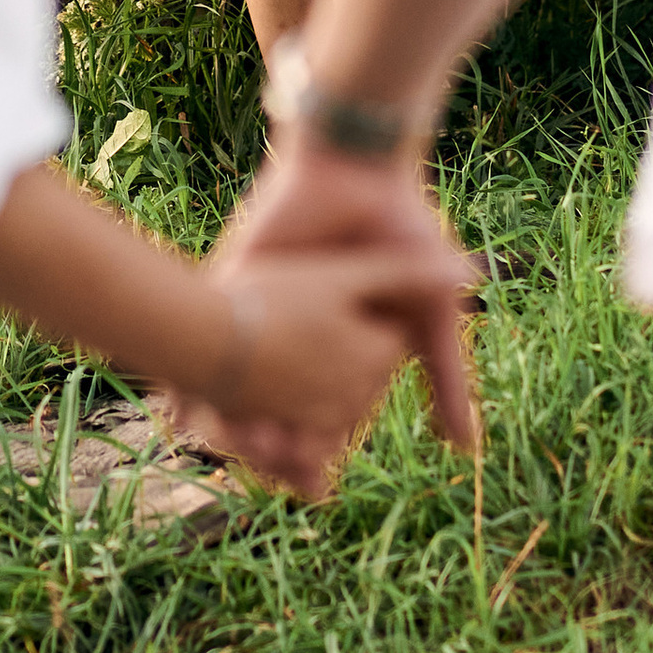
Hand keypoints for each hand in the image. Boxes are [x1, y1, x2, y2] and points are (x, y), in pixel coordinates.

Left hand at [165, 140, 479, 490]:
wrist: (359, 166)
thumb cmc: (402, 232)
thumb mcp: (430, 315)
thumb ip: (446, 380)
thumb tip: (466, 451)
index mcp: (341, 351)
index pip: (321, 421)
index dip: (314, 454)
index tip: (315, 486)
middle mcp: (296, 338)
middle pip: (272, 412)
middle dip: (267, 447)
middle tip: (267, 470)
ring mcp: (260, 310)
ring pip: (232, 381)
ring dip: (228, 418)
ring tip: (230, 444)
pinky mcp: (229, 280)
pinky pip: (205, 331)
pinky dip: (194, 366)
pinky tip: (186, 403)